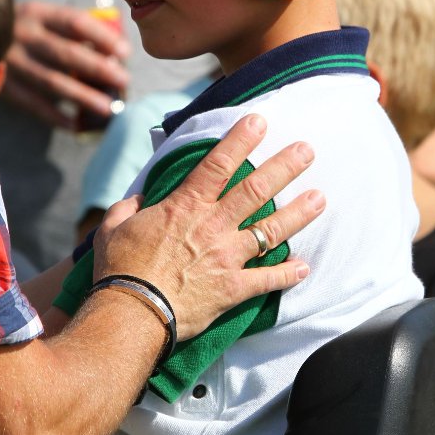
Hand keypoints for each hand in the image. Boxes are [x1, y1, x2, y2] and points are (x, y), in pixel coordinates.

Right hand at [3, 0, 130, 128]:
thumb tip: (114, 53)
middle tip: (124, 80)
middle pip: (65, 53)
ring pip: (51, 82)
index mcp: (36, 13)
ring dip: (82, 96)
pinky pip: (32, 103)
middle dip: (98, 69)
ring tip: (108, 108)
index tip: (126, 51)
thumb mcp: (42, 18)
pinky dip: (54, 116)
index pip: (74, 22)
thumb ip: (73, 30)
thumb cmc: (25, 29)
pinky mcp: (3, 85)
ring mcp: (10, 62)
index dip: (101, 36)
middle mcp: (22, 35)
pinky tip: (75, 125)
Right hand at [94, 114, 324, 339]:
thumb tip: (138, 198)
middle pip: (255, 190)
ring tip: (321, 197)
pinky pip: (267, 280)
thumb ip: (128, 207)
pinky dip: (288, 274)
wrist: (131, 313)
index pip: (218, 165)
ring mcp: (227, 257)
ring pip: (271, 230)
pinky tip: (305, 267)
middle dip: (284, 167)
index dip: (240, 140)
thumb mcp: (113, 227)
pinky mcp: (233, 289)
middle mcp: (212, 226)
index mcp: (184, 207)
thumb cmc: (119, 269)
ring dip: (298, 213)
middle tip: (308, 150)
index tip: (260, 121)